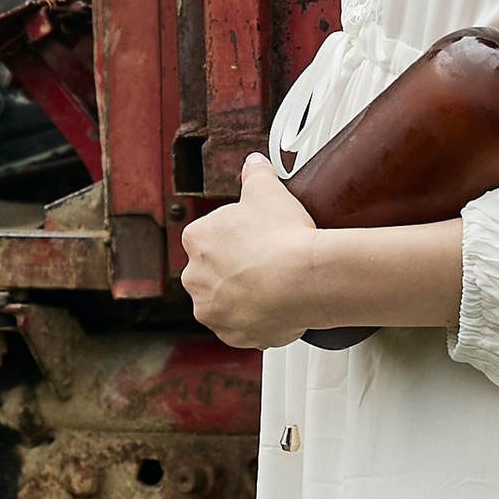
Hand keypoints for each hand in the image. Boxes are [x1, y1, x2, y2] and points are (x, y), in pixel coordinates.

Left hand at [179, 153, 324, 349]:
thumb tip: (254, 164)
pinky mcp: (231, 335)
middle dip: (234, 269)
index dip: (233, 237)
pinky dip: (255, 320)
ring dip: (242, 296)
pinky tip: (275, 307)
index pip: (207, 237)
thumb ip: (255, 174)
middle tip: (265, 262)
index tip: (253, 239)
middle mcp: (194, 277)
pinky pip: (241, 327)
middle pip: (212, 271)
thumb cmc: (283, 237)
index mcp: (197, 239)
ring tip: (273, 287)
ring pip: (224, 302)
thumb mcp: (268, 190)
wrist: (303, 280)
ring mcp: (211, 309)